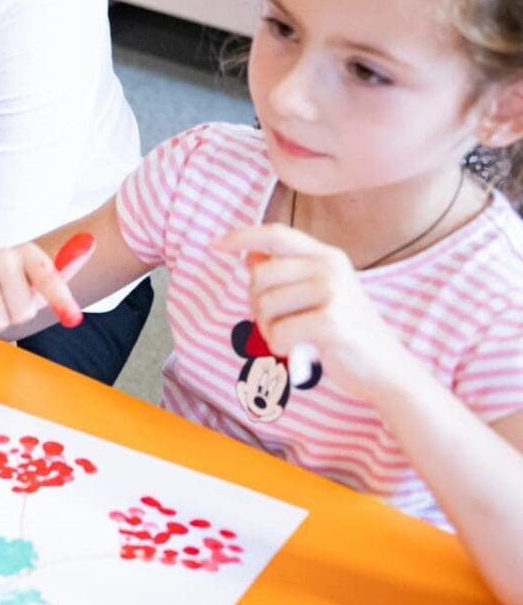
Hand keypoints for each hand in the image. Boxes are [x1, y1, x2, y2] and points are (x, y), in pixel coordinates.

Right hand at [0, 243, 83, 336]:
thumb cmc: (1, 288)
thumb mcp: (32, 281)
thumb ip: (60, 271)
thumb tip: (92, 241)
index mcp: (25, 253)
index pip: (48, 277)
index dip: (60, 300)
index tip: (73, 319)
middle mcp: (0, 255)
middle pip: (22, 311)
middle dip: (12, 315)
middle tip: (1, 303)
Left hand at [217, 225, 413, 400]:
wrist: (388, 370)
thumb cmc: (346, 334)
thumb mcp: (318, 295)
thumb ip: (287, 274)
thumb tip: (251, 256)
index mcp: (327, 256)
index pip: (276, 234)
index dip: (243, 236)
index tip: (217, 245)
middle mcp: (331, 267)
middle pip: (259, 276)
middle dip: (257, 305)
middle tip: (279, 325)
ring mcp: (334, 292)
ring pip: (264, 306)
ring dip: (270, 330)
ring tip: (296, 338)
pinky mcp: (332, 321)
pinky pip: (277, 333)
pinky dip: (281, 347)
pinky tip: (304, 351)